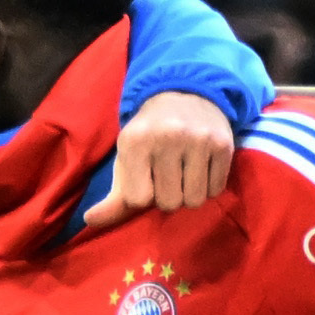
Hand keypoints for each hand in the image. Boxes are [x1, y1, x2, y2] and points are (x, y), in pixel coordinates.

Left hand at [86, 90, 237, 226]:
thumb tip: (91, 221)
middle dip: (168, 197)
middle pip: (169, 202)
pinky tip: (201, 167)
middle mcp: (167, 137)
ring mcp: (198, 139)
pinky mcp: (223, 144)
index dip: (143, 195)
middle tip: (168, 176)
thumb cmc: (150, 135)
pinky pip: (215, 190)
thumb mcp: (127, 159)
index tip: (146, 178)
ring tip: (185, 174)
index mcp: (135, 141)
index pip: (138, 199)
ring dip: (189, 194)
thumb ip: (113, 197)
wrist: (186, 94)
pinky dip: (208, 186)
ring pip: (195, 200)